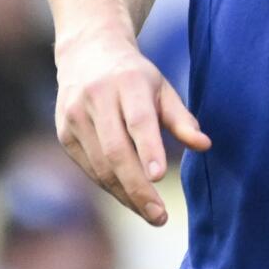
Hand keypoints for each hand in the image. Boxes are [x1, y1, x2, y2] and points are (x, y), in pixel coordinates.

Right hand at [55, 31, 211, 225]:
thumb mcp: (161, 88)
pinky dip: (110, 186)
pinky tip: (128, 197)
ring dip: (125, 194)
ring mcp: (75, 116)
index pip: (138, 120)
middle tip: (159, 215)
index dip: (149, 149)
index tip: (160, 178)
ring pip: (101, 166)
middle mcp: (96, 98)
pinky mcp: (64, 133)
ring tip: (149, 213)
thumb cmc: (134, 76)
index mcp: (127, 82)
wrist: (87, 53)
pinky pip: (90, 168)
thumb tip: (205, 146)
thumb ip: (181, 119)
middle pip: (116, 151)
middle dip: (138, 188)